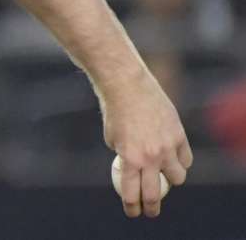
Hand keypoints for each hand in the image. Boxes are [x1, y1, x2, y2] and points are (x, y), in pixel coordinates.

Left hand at [100, 70, 192, 217]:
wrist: (128, 87)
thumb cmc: (115, 112)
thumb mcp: (112, 139)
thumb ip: (126, 157)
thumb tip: (133, 172)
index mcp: (130, 159)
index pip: (132, 194)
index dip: (132, 207)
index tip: (134, 212)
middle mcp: (151, 157)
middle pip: (155, 193)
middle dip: (152, 207)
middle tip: (150, 210)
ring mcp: (168, 147)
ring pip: (178, 178)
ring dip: (171, 181)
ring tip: (164, 178)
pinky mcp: (180, 136)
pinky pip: (186, 159)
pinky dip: (181, 162)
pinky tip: (175, 161)